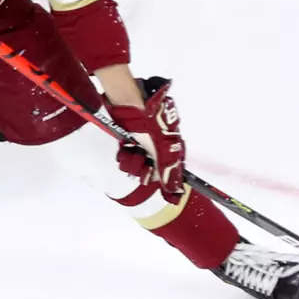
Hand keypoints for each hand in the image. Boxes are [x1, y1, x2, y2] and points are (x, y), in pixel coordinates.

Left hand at [106, 76, 184, 201]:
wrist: (133, 106)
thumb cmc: (154, 124)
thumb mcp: (164, 150)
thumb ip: (168, 172)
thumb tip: (174, 193)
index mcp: (171, 152)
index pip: (168, 175)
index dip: (160, 180)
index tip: (153, 181)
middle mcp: (158, 152)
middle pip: (150, 174)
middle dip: (143, 170)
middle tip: (142, 159)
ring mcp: (144, 148)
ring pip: (136, 169)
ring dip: (132, 163)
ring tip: (132, 151)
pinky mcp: (130, 144)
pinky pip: (126, 160)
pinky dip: (125, 156)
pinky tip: (126, 148)